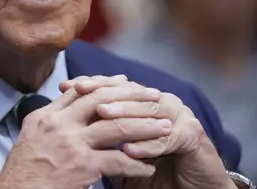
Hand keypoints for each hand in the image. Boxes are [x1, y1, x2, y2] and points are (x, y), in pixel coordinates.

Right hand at [0, 75, 169, 188]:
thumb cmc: (22, 174)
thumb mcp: (31, 138)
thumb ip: (52, 121)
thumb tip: (71, 107)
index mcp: (45, 116)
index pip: (80, 91)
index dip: (106, 85)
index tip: (126, 83)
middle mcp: (58, 124)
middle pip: (102, 99)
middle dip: (132, 96)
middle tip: (154, 96)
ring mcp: (71, 144)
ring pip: (117, 127)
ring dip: (145, 127)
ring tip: (165, 127)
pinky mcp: (82, 166)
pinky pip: (118, 160)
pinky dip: (137, 164)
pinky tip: (148, 167)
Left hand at [61, 79, 235, 188]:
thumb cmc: (151, 171)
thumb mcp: (119, 153)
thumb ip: (100, 137)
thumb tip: (64, 123)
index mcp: (143, 101)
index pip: (114, 85)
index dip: (90, 84)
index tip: (66, 86)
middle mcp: (161, 102)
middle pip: (129, 91)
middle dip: (102, 91)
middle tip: (80, 92)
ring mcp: (178, 115)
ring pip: (147, 109)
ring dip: (123, 112)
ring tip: (100, 116)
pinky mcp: (192, 134)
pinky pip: (167, 138)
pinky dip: (148, 144)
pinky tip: (129, 149)